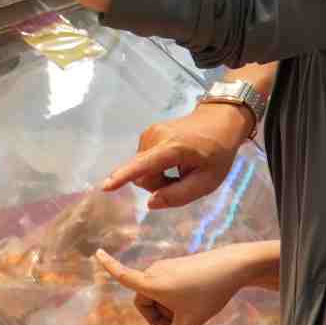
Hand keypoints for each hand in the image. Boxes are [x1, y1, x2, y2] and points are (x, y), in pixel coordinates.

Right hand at [94, 243, 279, 324]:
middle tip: (178, 323)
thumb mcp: (190, 322)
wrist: (231, 267)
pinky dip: (172, 297)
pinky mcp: (175, 266)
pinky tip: (193, 299)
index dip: (109, 266)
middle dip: (155, 315)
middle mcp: (155, 272)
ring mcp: (165, 267)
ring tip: (189, 310)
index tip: (97, 252)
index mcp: (152, 284)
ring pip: (154, 294)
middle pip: (143, 300)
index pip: (123, 275)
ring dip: (165, 307)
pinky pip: (164, 286)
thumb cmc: (208, 294)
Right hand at [99, 104, 251, 209]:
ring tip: (180, 168)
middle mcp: (156, 137)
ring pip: (142, 171)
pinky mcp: (146, 134)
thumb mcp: (208, 181)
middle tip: (183, 179)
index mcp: (175, 148)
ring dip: (158, 177)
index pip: (146, 164)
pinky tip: (173, 161)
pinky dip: (156, 168)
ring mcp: (149, 133)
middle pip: (143, 176)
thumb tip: (150, 203)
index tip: (106, 186)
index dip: (124, 177)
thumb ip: (180, 195)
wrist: (219, 121)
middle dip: (158, 185)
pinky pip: (143, 162)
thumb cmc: (218, 153)